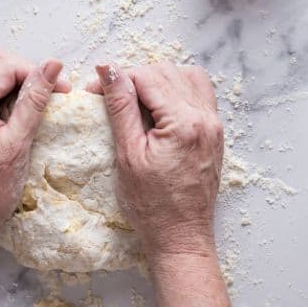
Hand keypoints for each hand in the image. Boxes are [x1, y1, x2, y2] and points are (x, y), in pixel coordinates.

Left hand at [0, 49, 68, 245]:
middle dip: (22, 70)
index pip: (4, 67)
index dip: (37, 73)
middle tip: (48, 92)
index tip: (62, 89)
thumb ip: (34, 101)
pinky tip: (11, 109)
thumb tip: (52, 66)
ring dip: (8, 78)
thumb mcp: (17, 144)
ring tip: (31, 101)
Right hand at [87, 62, 223, 260]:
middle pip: (167, 72)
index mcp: (185, 123)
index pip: (148, 77)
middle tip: (109, 97)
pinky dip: (175, 91)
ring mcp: (214, 125)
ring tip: (133, 101)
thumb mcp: (128, 153)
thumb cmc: (151, 204)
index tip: (93, 92)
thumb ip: (120, 107)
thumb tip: (108, 70)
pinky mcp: (214, 133)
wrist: (181, 235)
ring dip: (156, 81)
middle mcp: (206, 118)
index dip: (117, 79)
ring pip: (185, 77)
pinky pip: (198, 94)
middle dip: (134, 78)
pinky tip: (156, 109)